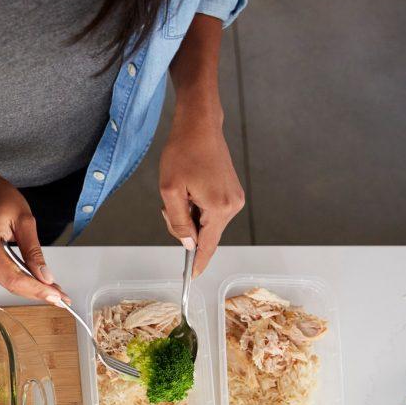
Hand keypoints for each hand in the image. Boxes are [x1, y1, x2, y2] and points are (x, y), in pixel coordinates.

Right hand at [0, 173, 67, 302]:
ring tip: (54, 291)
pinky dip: (21, 280)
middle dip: (38, 292)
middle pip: (10, 284)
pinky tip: (36, 281)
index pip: (13, 277)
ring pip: (7, 283)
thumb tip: (45, 276)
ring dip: (31, 288)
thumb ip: (34, 251)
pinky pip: (3, 276)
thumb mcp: (24, 219)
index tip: (56, 296)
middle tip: (62, 298)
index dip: (36, 290)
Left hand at [159, 113, 244, 276]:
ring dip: (189, 215)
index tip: (191, 278)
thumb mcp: (170, 190)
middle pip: (205, 235)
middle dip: (184, 227)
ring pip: (207, 223)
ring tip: (182, 190)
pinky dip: (197, 208)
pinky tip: (190, 189)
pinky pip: (211, 212)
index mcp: (219, 208)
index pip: (207, 245)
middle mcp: (233, 206)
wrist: (199, 127)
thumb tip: (188, 245)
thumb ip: (178, 222)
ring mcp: (235, 199)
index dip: (197, 263)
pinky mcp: (232, 193)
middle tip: (172, 202)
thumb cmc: (183, 152)